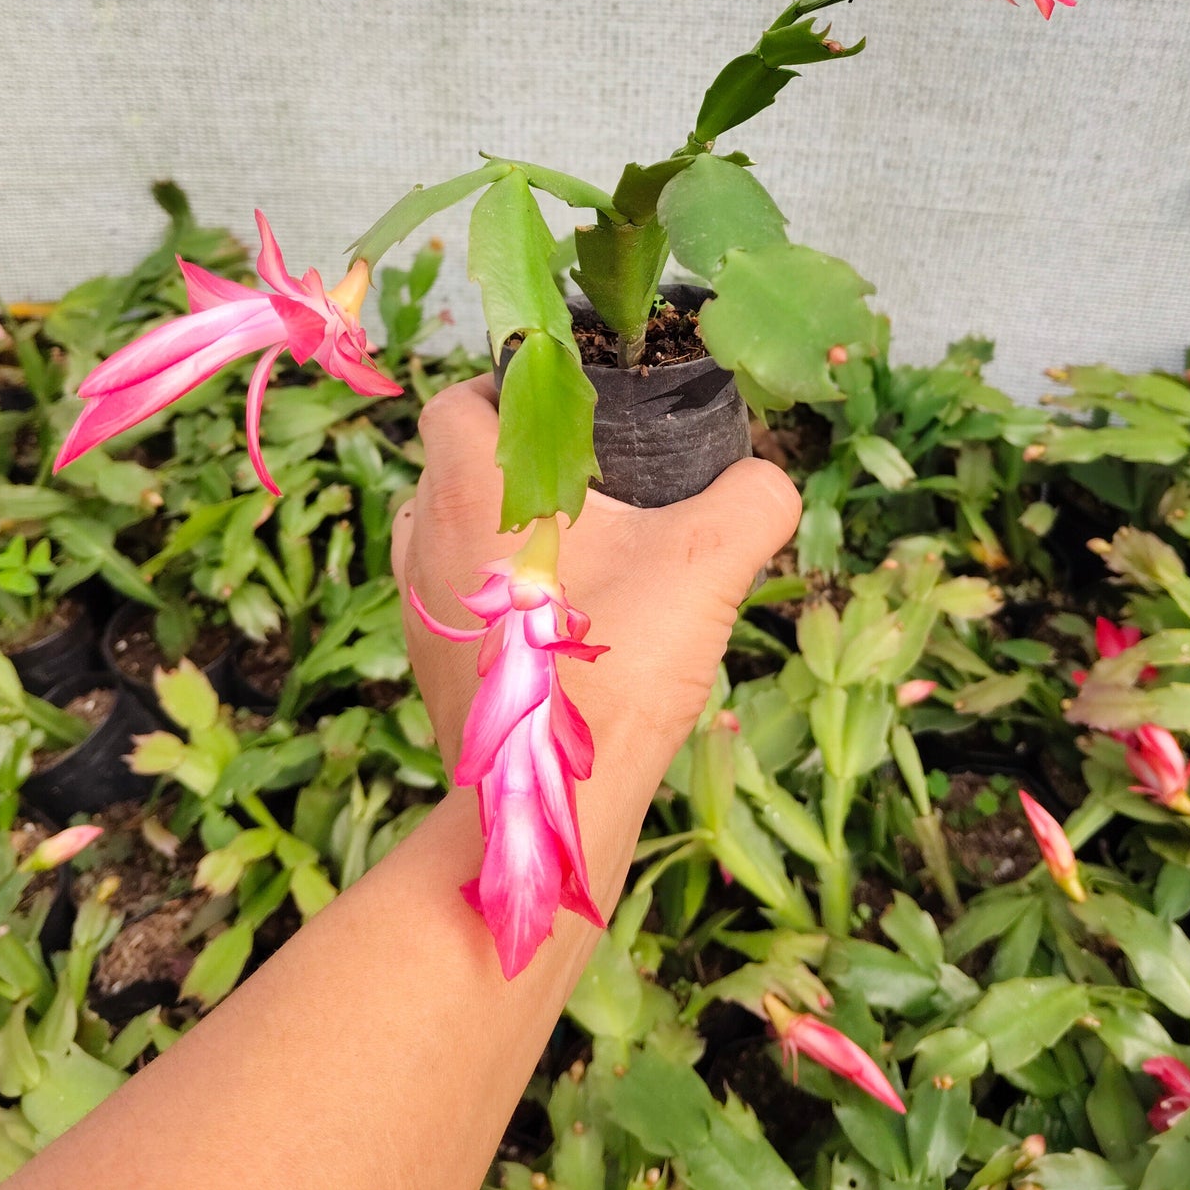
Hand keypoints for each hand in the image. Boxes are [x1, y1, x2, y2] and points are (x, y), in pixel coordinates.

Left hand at [391, 376, 801, 798]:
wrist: (553, 801)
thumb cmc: (617, 666)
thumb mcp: (708, 563)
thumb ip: (753, 501)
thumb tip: (769, 480)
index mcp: (474, 487)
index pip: (457, 401)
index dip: (504, 387)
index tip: (562, 405)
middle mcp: (428, 535)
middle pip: (453, 462)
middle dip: (516, 459)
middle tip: (588, 472)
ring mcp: (421, 602)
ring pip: (446, 529)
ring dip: (498, 522)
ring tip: (574, 542)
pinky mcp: (428, 661)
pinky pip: (452, 593)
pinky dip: (492, 587)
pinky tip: (560, 613)